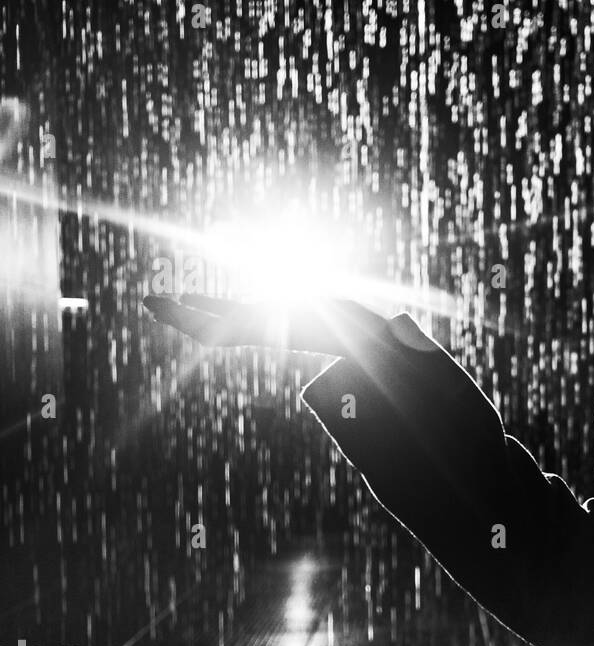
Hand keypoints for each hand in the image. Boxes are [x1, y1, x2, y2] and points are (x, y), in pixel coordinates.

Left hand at [144, 294, 390, 356]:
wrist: (370, 347)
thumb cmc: (369, 338)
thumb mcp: (370, 330)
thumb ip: (381, 332)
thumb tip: (395, 330)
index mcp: (283, 329)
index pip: (233, 327)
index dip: (202, 318)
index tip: (174, 308)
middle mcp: (267, 329)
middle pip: (213, 326)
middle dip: (179, 314)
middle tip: (146, 301)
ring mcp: (267, 324)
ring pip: (216, 320)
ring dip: (185, 312)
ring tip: (155, 301)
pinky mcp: (270, 317)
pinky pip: (230, 313)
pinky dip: (207, 306)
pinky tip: (189, 298)